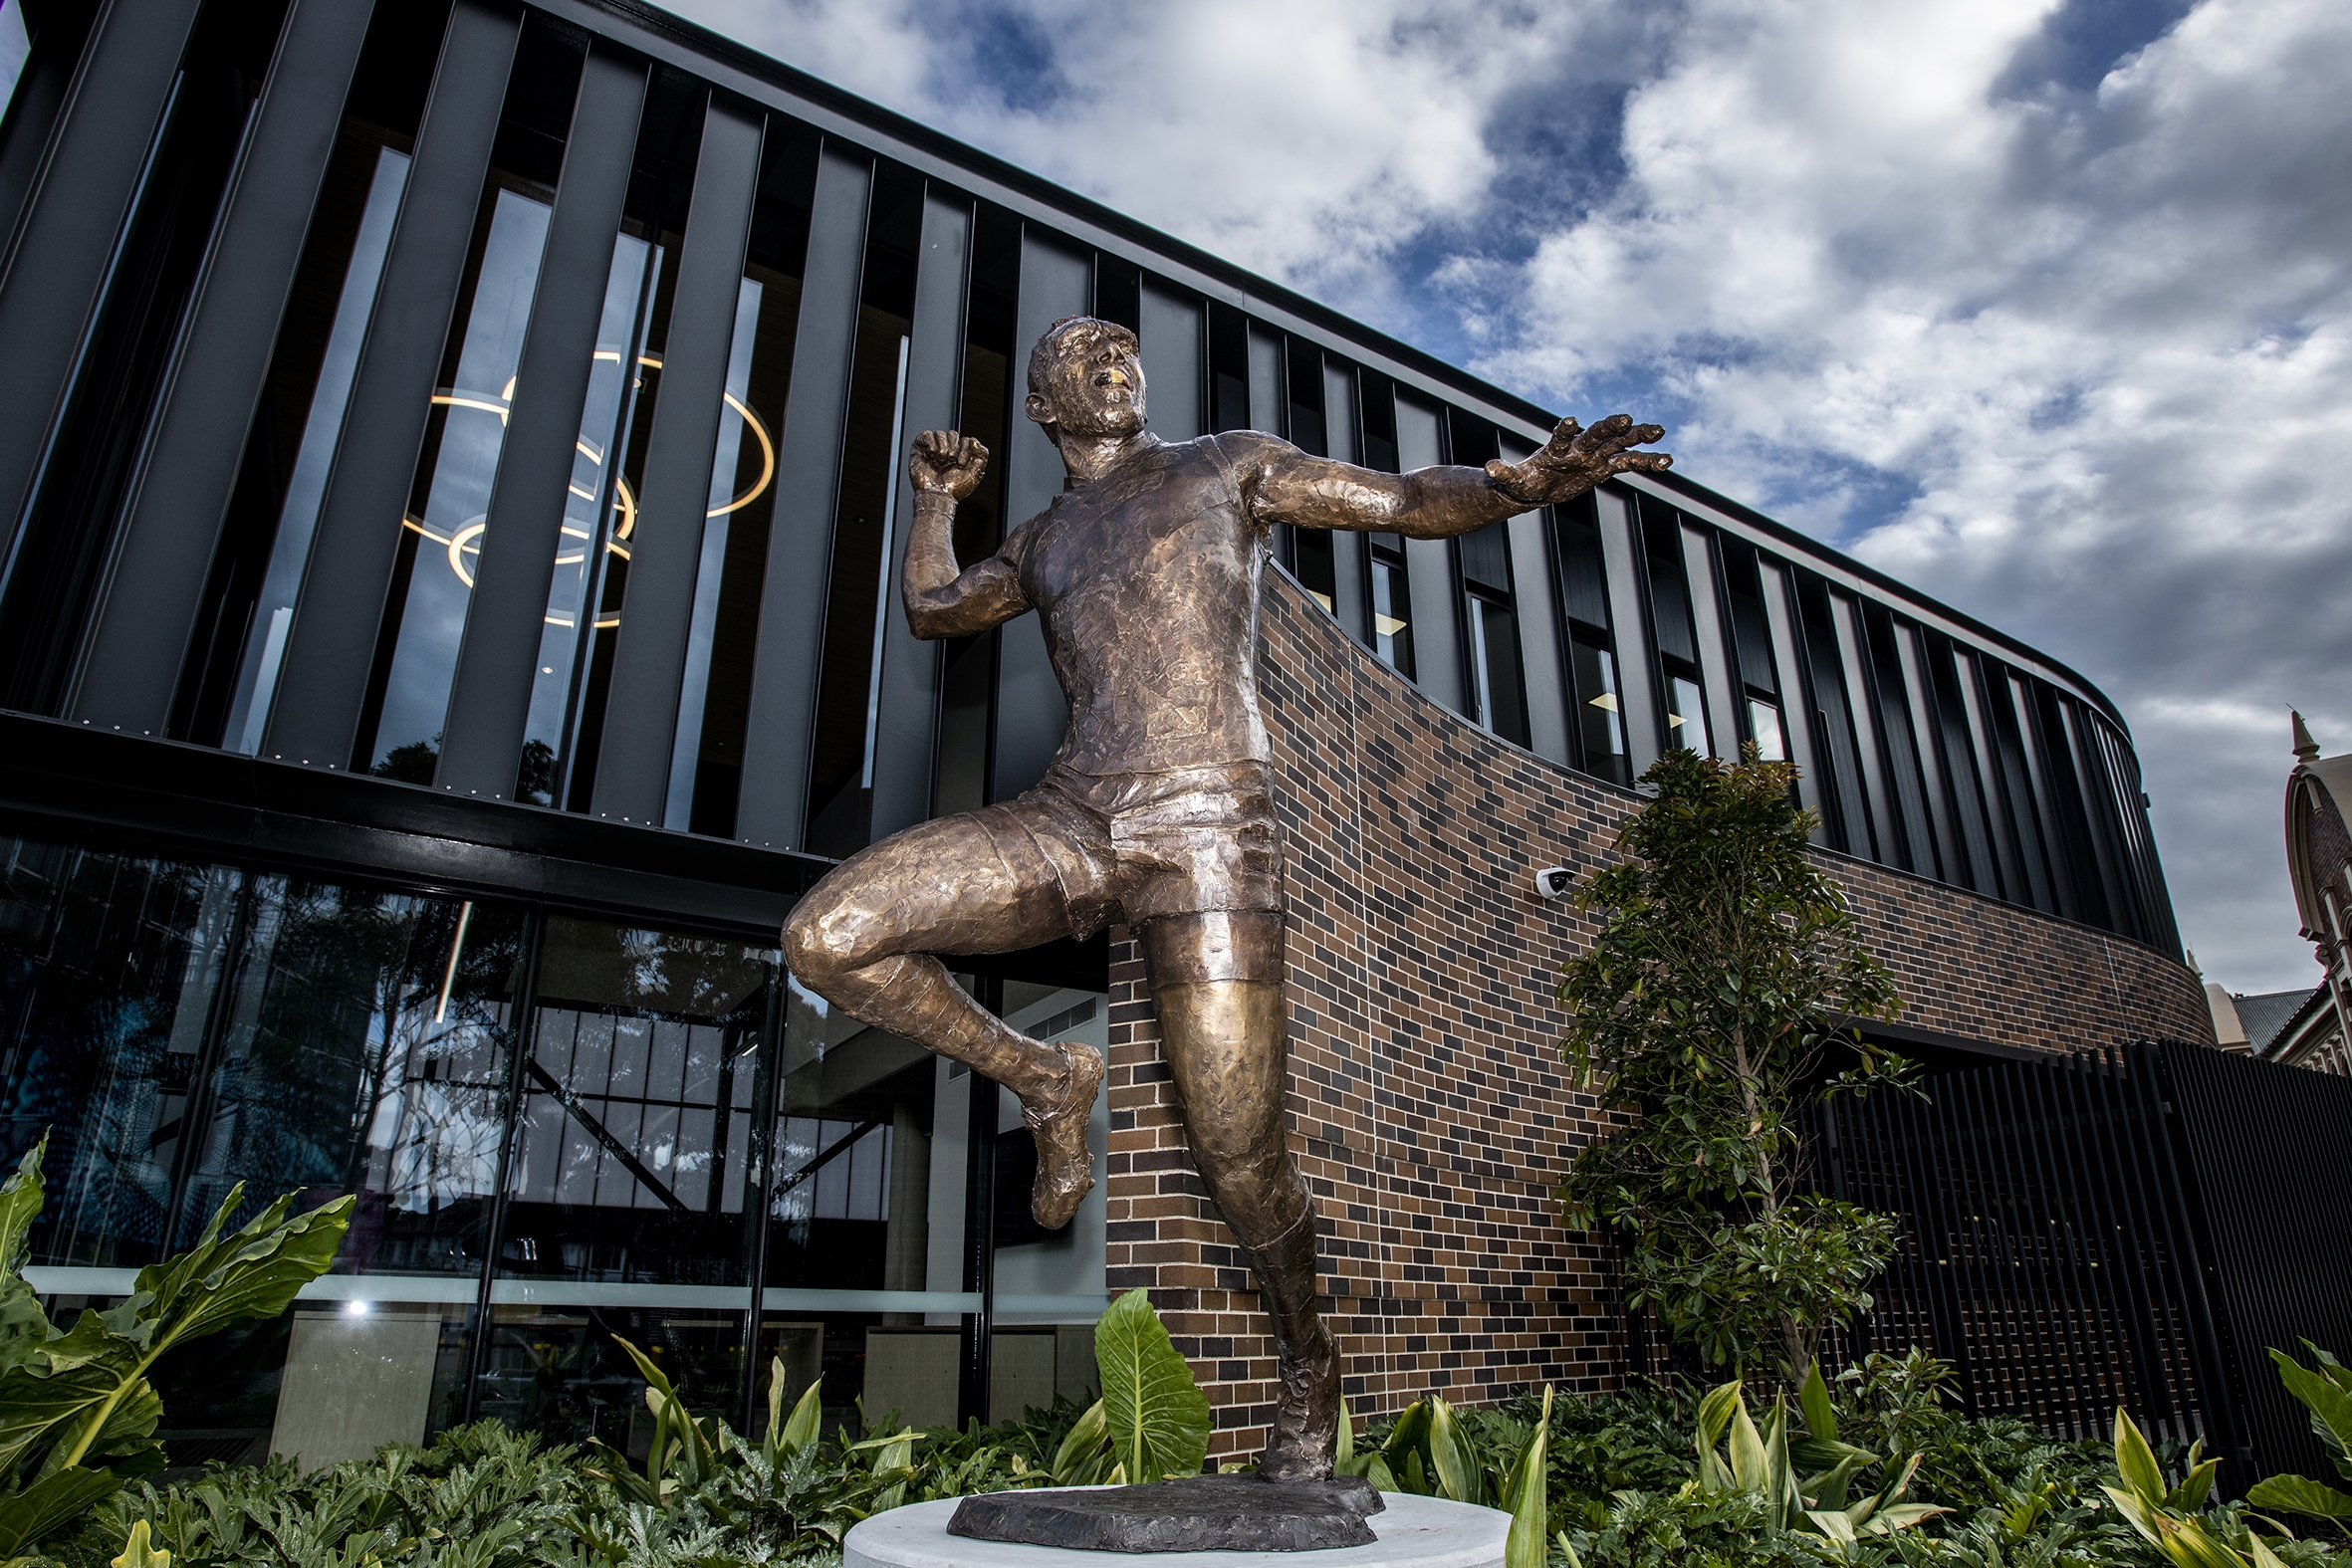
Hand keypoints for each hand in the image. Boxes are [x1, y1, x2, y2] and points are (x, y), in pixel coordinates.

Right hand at [911, 429, 988, 499]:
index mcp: (959, 454)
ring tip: (940, 462)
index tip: (962, 463)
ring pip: (940, 433)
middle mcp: (946, 450)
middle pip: (952, 434)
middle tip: (951, 463)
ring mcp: (933, 449)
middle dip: (953, 449)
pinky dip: (930, 443)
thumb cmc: (953, 488)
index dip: (965, 450)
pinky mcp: (919, 449)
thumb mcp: (975, 473)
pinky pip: (926, 434)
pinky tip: (932, 456)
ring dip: (942, 448)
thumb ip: (982, 455)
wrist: (937, 496)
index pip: (965, 440)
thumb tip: (974, 440)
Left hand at [1485, 413, 1669, 505]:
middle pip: (1598, 433)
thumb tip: (1488, 467)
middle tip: (1625, 418)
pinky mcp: (1605, 466)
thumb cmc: (1522, 482)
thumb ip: (1504, 473)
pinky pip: (1629, 462)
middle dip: (1610, 427)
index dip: (1566, 430)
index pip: (1563, 436)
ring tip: (1660, 430)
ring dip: (1638, 437)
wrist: (1537, 487)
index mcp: (1557, 449)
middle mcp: (1579, 448)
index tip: (1570, 422)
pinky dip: (1647, 462)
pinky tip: (1667, 461)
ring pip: (1620, 443)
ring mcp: (1595, 455)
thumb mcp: (1512, 482)